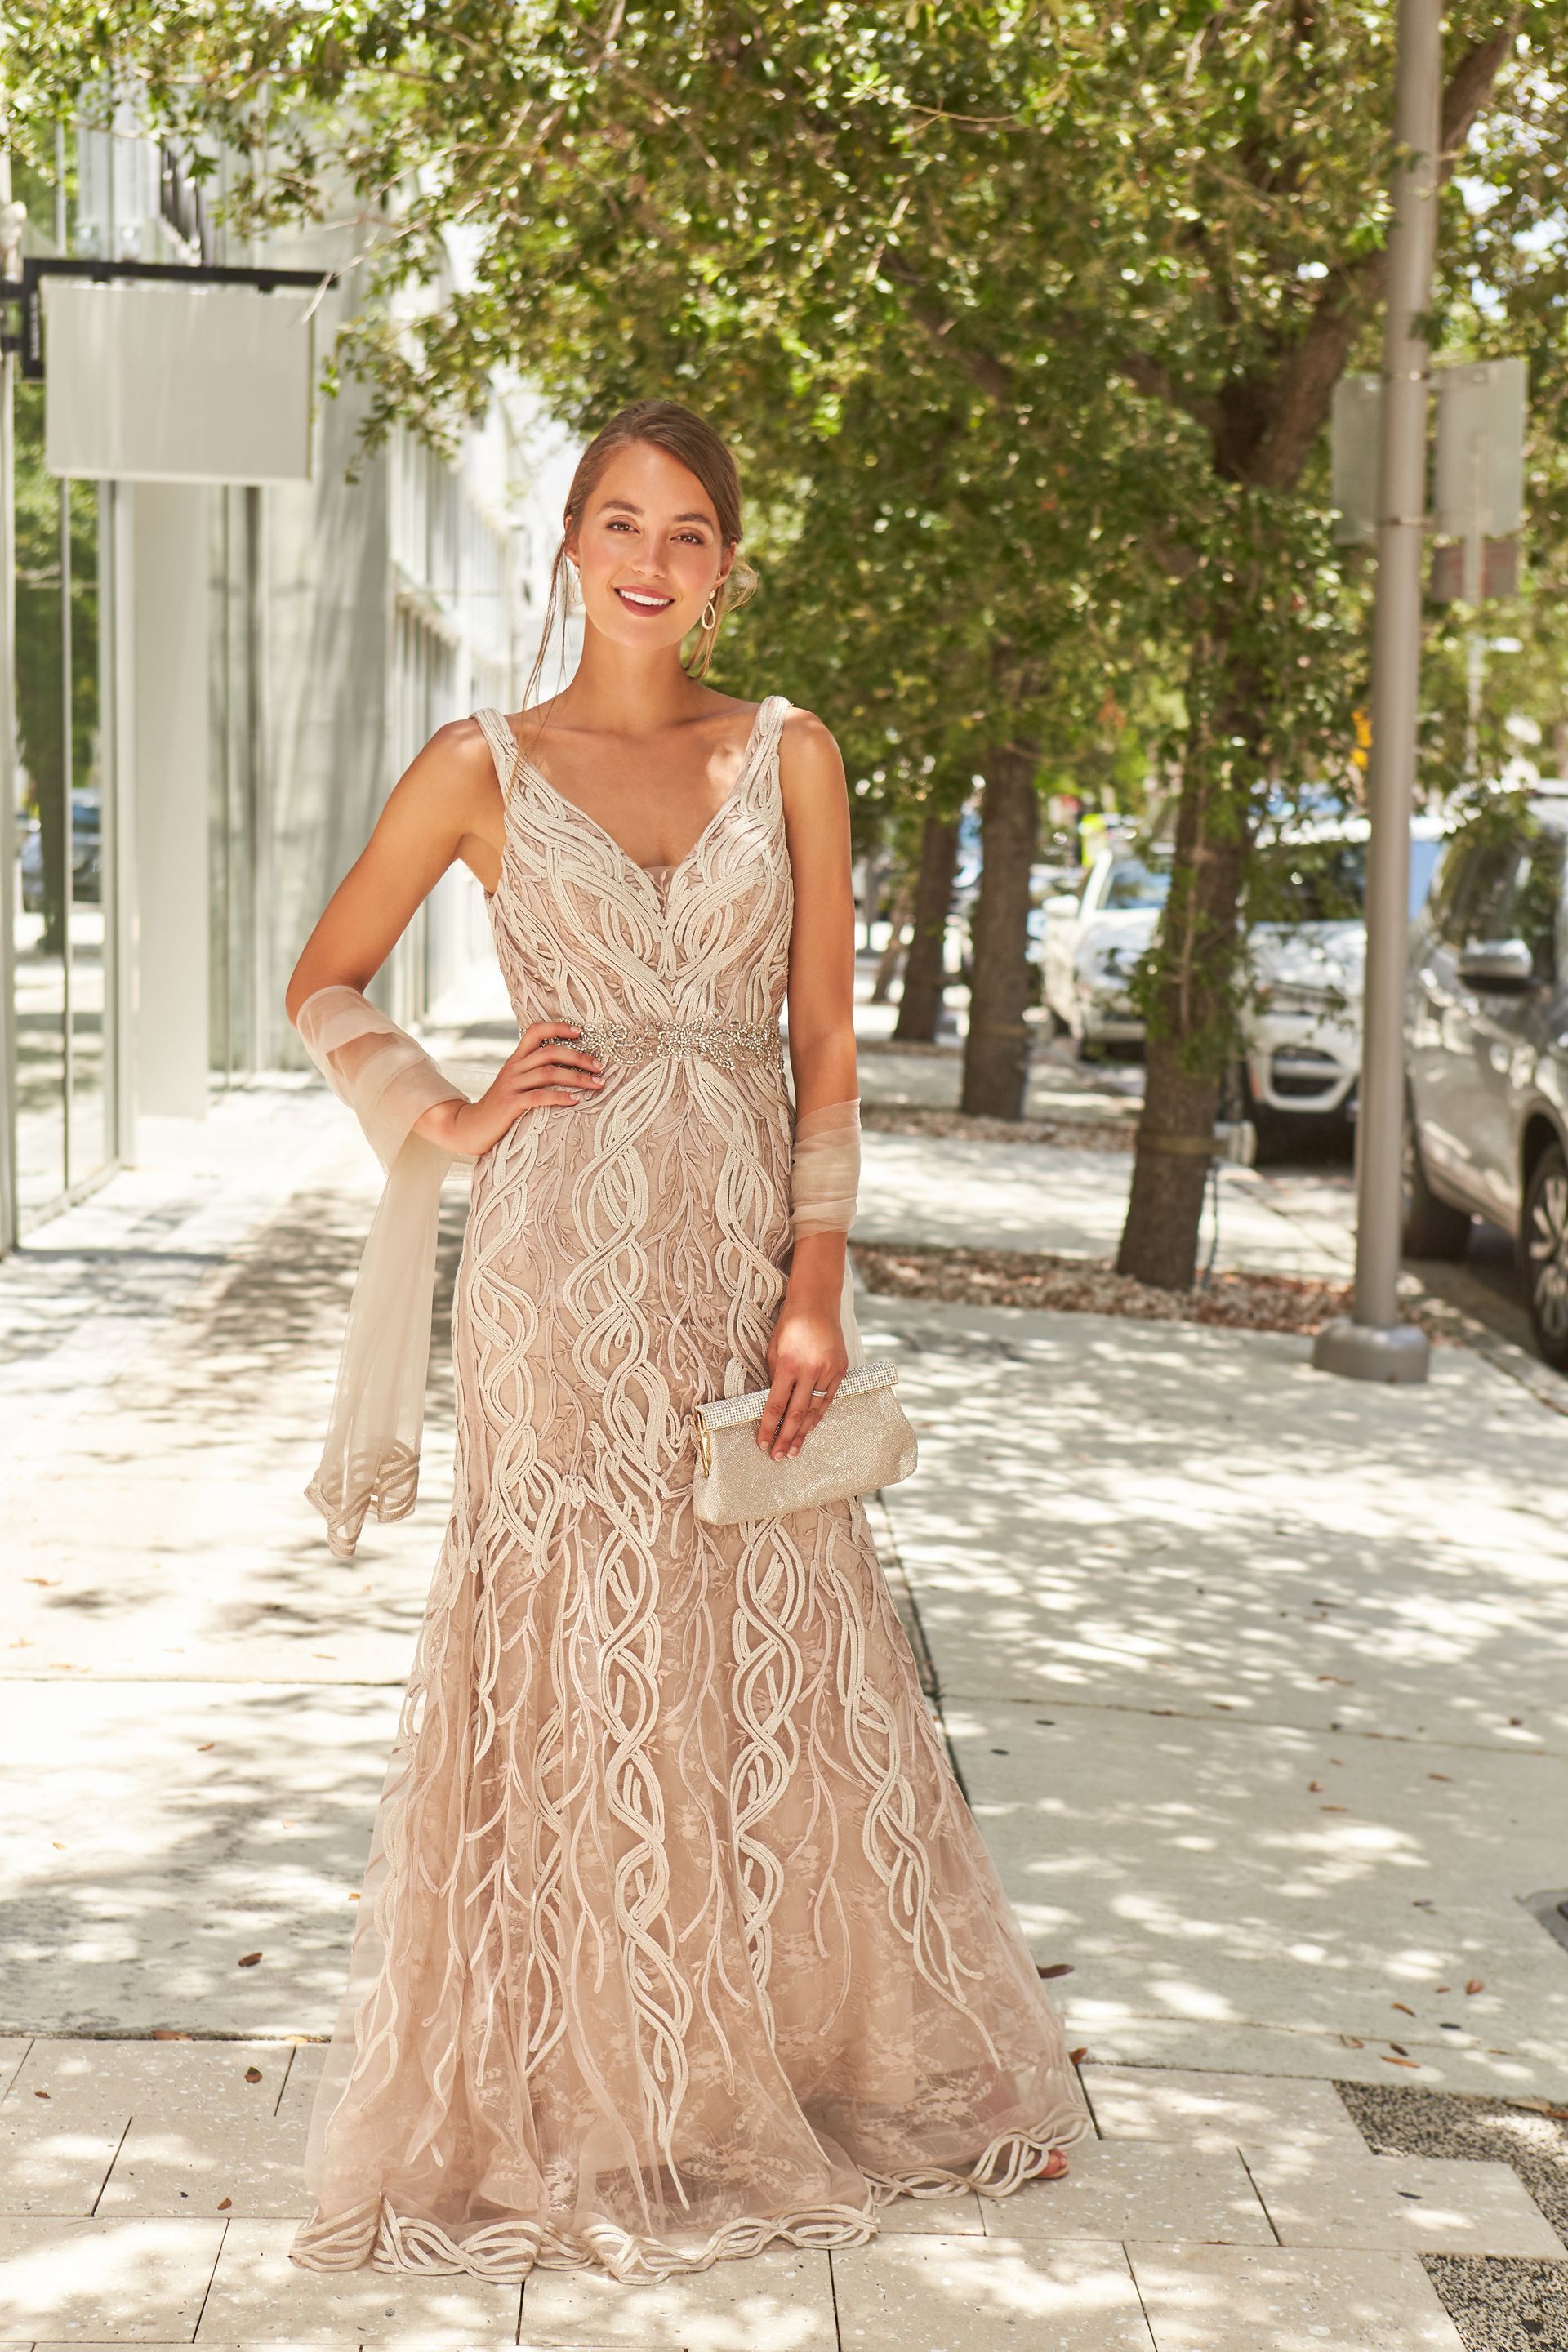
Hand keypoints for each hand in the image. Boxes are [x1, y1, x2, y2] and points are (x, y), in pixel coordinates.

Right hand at [418, 1021, 603, 1155]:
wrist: (470, 1128)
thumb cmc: (500, 1108)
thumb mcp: (515, 1084)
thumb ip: (533, 1073)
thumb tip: (566, 1068)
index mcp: (516, 1059)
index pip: (535, 1031)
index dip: (558, 1027)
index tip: (580, 1032)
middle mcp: (514, 1068)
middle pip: (550, 1052)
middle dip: (579, 1057)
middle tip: (600, 1066)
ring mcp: (511, 1085)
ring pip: (549, 1073)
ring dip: (577, 1077)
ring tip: (597, 1084)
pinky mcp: (511, 1104)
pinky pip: (540, 1096)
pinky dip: (561, 1097)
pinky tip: (576, 1100)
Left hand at [758, 1283, 847, 1460]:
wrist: (817, 1303)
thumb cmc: (790, 1325)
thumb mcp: (774, 1349)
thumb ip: (775, 1378)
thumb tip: (774, 1404)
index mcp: (788, 1365)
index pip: (776, 1405)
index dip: (768, 1427)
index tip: (762, 1443)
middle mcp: (809, 1370)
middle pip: (796, 1414)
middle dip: (786, 1438)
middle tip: (778, 1457)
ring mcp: (827, 1371)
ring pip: (814, 1411)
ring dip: (803, 1433)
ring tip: (794, 1451)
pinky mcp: (840, 1370)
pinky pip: (828, 1399)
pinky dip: (818, 1416)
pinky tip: (810, 1429)